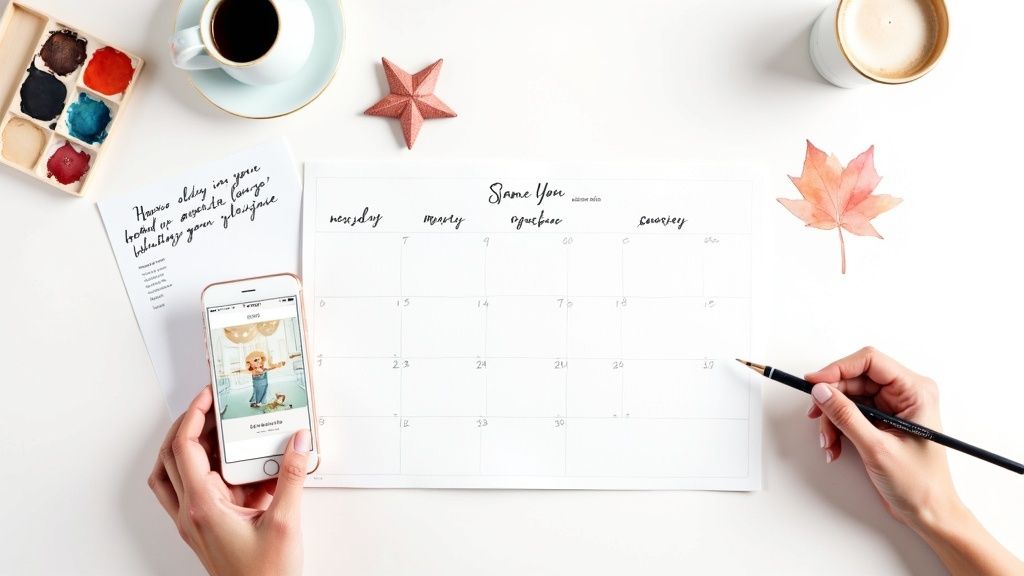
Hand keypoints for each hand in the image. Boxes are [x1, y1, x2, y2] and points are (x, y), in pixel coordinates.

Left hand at [148, 386, 309, 575]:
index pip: (184, 449)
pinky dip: (203, 471)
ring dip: (186, 448)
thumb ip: (291, 476)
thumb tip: (298, 442)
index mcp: (202, 507)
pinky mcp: (205, 528)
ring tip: (212, 430)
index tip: (208, 397)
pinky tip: (232, 466)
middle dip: (188, 425)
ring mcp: (195, 522)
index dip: (193, 416)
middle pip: (172, 457)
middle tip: (210, 406)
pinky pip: (191, 492)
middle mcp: (191, 513)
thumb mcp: (285, 521)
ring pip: (173, 475)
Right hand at [804, 346, 954, 526]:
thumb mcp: (877, 448)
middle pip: (854, 379)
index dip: (838, 368)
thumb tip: (822, 392)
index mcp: (915, 391)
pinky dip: (838, 428)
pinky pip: (850, 413)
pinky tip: (836, 447)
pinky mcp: (881, 420)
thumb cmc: (919, 483)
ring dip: (832, 419)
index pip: (870, 361)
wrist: (928, 512)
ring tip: (830, 443)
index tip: (814, 383)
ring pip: (847, 397)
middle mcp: (904, 394)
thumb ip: (846, 416)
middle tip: (817, 418)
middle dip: (832, 401)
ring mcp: (892, 407)